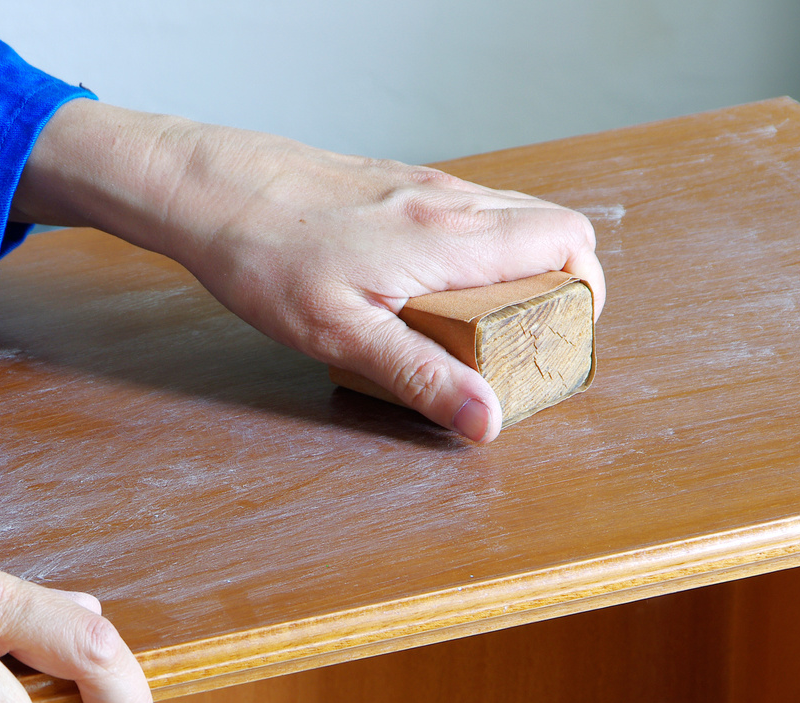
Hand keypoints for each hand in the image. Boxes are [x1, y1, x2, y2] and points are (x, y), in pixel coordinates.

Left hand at [12, 100, 605, 442]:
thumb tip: (486, 421)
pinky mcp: (394, 184)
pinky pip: (464, 210)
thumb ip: (420, 376)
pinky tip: (428, 284)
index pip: (568, 242)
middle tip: (524, 336)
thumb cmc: (268, 257)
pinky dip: (475, 245)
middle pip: (551, 227)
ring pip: (509, 216)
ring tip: (477, 318)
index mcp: (451, 237)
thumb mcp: (341, 335)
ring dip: (517, 263)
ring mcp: (422, 186)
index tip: (563, 334)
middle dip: (557, 282)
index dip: (585, 289)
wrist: (214, 190)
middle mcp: (449, 201)